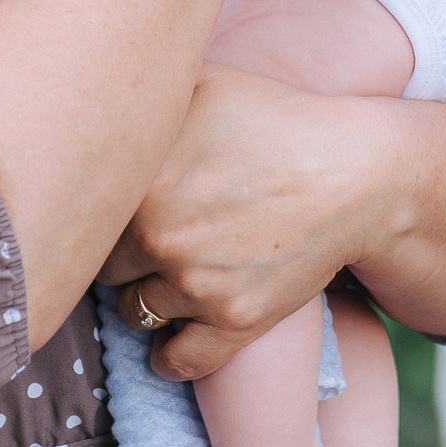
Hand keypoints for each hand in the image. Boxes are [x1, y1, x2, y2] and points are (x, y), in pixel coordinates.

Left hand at [99, 65, 396, 381]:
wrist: (356, 172)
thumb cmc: (278, 119)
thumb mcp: (204, 86)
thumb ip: (146, 101)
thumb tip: (98, 95)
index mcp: (143, 177)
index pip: (89, 212)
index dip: (100, 210)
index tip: (113, 208)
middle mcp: (159, 235)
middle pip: (104, 265)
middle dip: (120, 254)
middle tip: (146, 237)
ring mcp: (196, 284)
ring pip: (135, 311)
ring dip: (145, 298)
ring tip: (166, 275)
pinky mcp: (235, 321)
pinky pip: (179, 359)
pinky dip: (170, 355)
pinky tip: (169, 341)